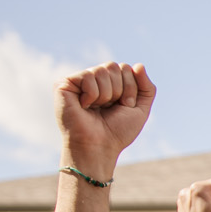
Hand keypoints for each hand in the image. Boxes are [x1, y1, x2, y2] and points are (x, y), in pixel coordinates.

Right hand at [55, 62, 154, 181]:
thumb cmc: (117, 132)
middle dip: (119, 90)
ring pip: (101, 70)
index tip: (123, 106)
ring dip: (106, 95)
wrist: (99, 147)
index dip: (130, 88)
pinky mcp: (64, 84)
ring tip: (97, 108)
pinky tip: (85, 106)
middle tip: (110, 108)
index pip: (126, 68)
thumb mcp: (140, 110)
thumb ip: (146, 87)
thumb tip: (139, 65)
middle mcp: (93, 80)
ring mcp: (78, 81)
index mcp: (109, 83)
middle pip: (114, 66)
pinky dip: (93, 95)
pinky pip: (88, 76)